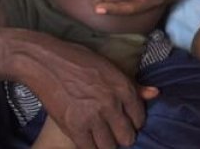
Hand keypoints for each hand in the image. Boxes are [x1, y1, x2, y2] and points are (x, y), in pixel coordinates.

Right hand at [13, 33, 158, 147]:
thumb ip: (132, 84)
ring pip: (109, 146)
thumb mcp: (108, 66)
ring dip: (106, 144)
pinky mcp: (74, 127)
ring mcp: (93, 117)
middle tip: (113, 132)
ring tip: (100, 137)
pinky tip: (87, 139)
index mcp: (122, 86)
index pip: (139, 118)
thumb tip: (155, 93)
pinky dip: (89, 146)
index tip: (125, 122)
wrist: (44, 61)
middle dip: (122, 136)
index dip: (133, 122)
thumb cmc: (76, 59)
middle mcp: (111, 104)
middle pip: (127, 136)